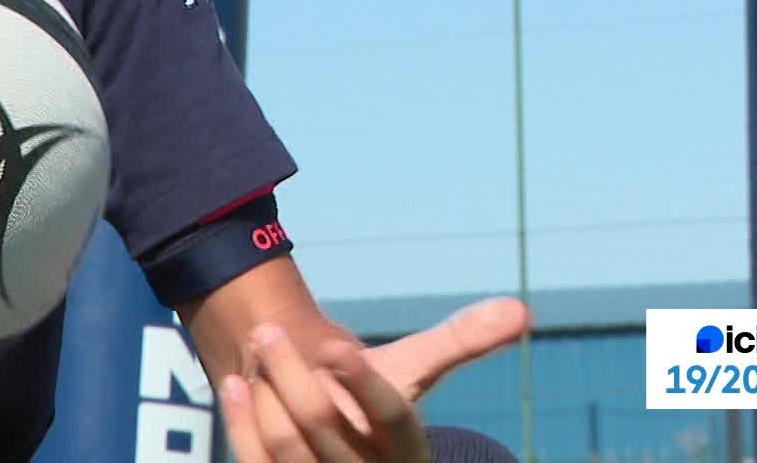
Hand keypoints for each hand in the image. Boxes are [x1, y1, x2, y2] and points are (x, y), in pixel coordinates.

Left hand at [216, 298, 527, 462]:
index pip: (395, 418)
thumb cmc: (366, 398)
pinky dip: (241, 421)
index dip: (364, 383)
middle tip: (269, 330)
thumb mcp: (413, 371)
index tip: (333, 346)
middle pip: (323, 424)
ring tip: (259, 350)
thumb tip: (521, 309)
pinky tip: (235, 382)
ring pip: (287, 444)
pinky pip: (255, 462)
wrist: (319, 431)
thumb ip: (460, 342)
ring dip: (265, 391)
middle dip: (290, 371)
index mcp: (410, 451)